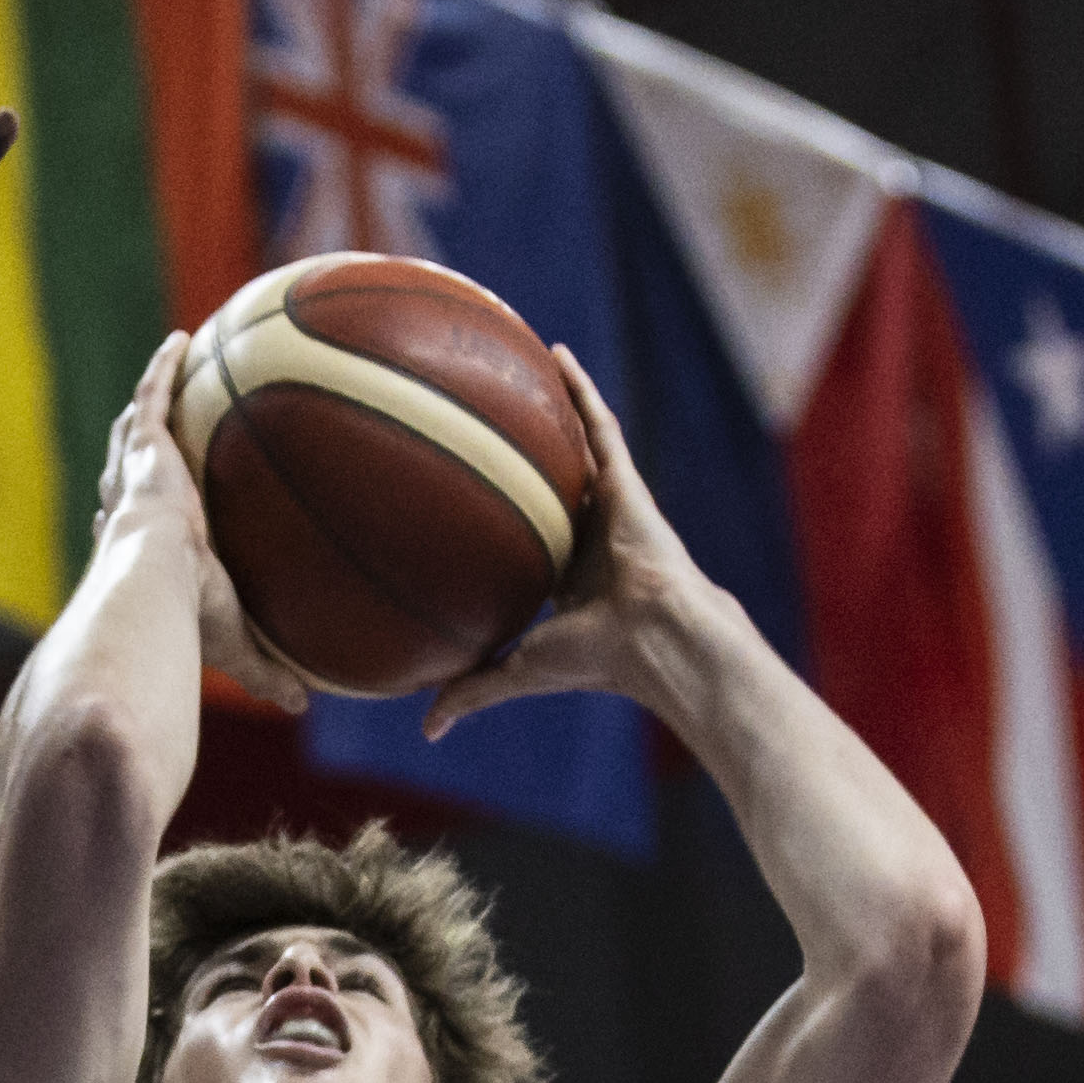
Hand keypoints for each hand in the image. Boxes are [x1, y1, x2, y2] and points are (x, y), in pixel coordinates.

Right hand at [112, 334, 313, 712]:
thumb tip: (305, 704)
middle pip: (126, 471)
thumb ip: (266, 671)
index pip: (128, 528)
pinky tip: (184, 340)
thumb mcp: (233, 645)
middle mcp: (130, 508)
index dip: (127, 514)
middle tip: (145, 430)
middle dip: (133, 448)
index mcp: (139, 552)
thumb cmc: (183, 623)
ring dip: (148, 396)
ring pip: (136, 427)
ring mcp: (137, 474)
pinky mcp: (147, 449)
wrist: (151, 587)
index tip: (135, 505)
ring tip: (167, 367)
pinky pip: (156, 394)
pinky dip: (165, 368)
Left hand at [422, 359, 724, 737]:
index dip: (504, 516)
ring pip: (573, 442)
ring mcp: (607, 503)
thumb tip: (425, 729)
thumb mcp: (519, 670)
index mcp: (567, 574)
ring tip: (517, 362)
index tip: (468, 497)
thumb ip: (473, 690)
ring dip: (550, 403)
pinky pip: (597, 423)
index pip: (530, 536)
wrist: (657, 639)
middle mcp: (587, 532)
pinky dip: (578, 388)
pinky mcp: (624, 479)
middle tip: (481, 413)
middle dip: (523, 450)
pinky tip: (553, 353)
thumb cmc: (596, 660)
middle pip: (549, 479)